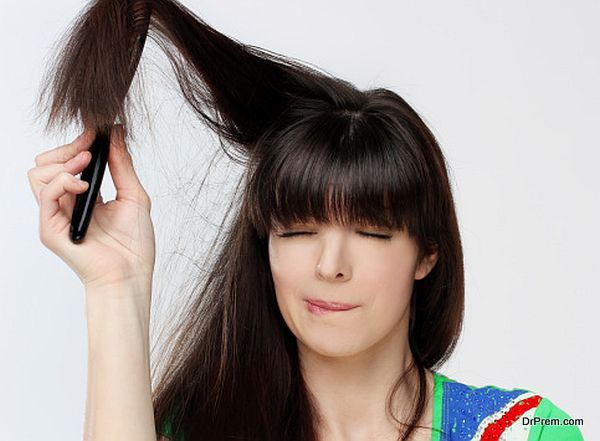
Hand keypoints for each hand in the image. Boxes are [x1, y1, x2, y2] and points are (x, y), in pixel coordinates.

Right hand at [27, 125, 155, 291]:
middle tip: (90, 150)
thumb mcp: (134, 196)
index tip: (97, 132)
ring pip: (38, 174)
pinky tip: (83, 187)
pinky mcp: (51, 229)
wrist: (131, 276)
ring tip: (86, 169)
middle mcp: (67, 204)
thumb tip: (117, 133)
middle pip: (47, 163)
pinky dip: (62, 182)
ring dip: (63, 163)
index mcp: (85, 196)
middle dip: (68, 148)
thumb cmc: (134, 245)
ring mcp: (57, 216)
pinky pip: (45, 195)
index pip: (68, 161)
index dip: (79, 143)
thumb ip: (122, 164)